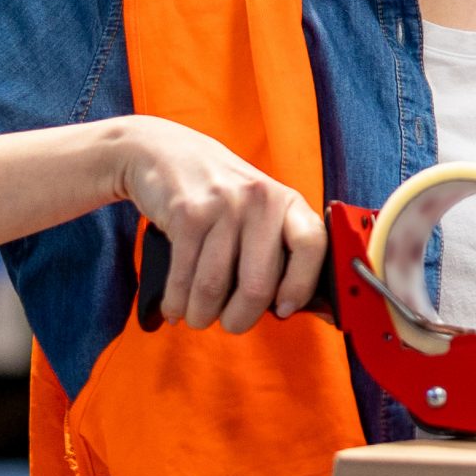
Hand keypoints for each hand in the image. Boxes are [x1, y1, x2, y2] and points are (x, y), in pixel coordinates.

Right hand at [110, 118, 324, 333]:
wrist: (163, 152)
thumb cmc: (219, 195)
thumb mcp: (257, 208)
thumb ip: (275, 248)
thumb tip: (289, 309)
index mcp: (286, 202)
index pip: (312, 245)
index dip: (301, 285)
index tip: (283, 309)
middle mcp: (260, 200)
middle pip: (257, 286)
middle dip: (239, 319)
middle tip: (229, 323)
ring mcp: (223, 205)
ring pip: (214, 288)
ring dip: (202, 314)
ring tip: (198, 315)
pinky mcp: (187, 214)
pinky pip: (183, 278)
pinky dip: (177, 302)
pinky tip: (176, 305)